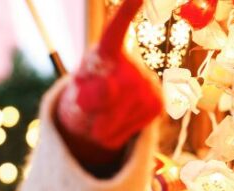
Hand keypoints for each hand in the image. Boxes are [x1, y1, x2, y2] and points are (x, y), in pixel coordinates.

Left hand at [56, 0, 162, 167]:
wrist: (99, 116)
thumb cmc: (83, 98)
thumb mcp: (76, 98)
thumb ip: (85, 96)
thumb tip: (109, 91)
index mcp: (106, 53)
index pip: (116, 31)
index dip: (126, 12)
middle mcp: (132, 63)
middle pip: (106, 98)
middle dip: (93, 113)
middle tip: (91, 108)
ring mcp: (148, 82)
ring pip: (116, 119)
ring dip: (103, 127)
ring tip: (104, 116)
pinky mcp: (157, 103)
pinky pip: (130, 129)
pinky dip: (116, 135)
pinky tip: (118, 122)